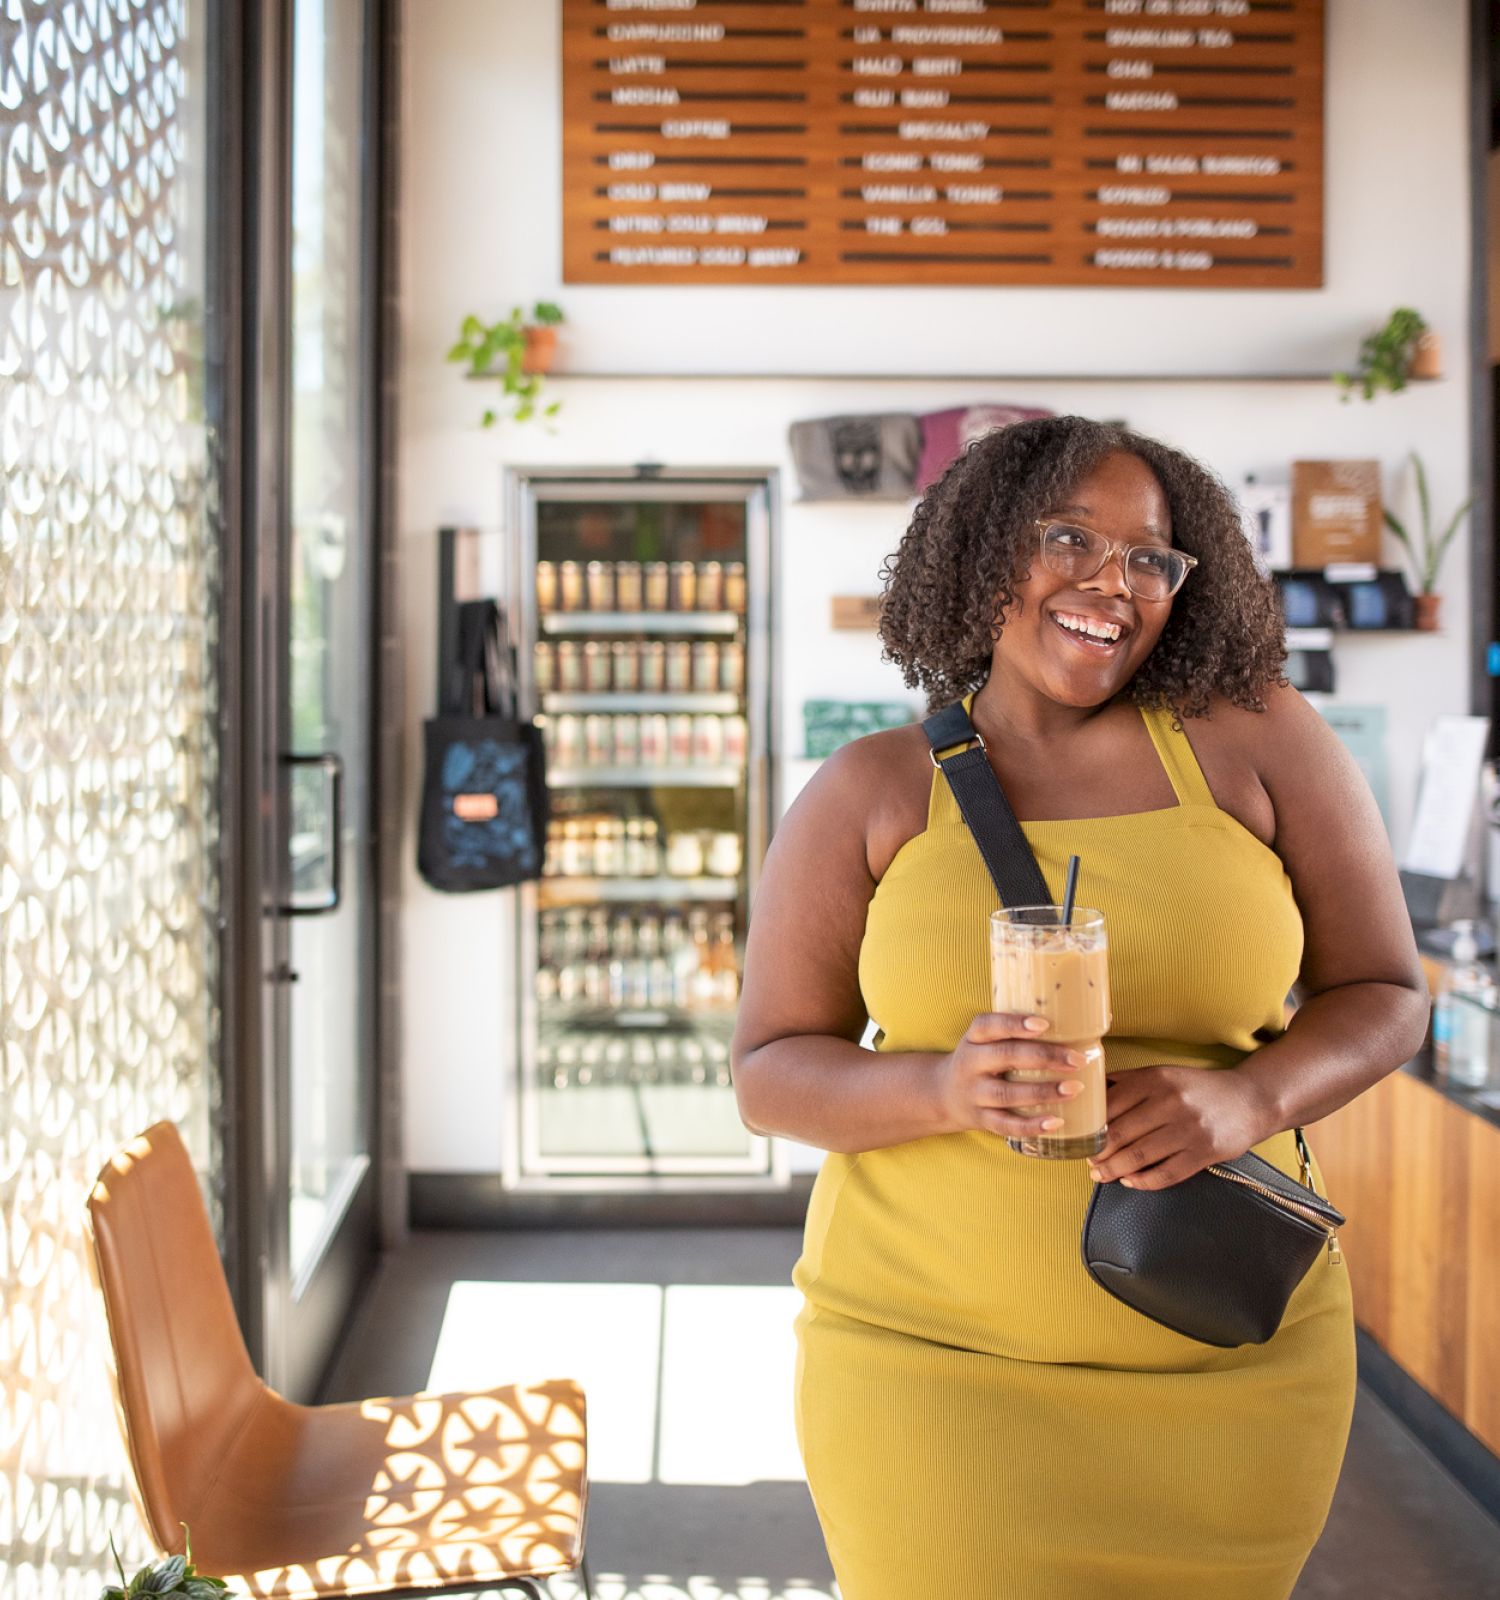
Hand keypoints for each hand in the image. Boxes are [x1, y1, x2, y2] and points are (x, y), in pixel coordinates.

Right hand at [935, 1012, 1087, 1139]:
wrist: (942, 1093)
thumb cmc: (983, 1059)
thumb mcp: (988, 1039)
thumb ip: (1024, 1030)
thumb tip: (1099, 1015)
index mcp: (974, 1038)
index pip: (989, 1025)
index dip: (1014, 1024)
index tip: (1044, 1024)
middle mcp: (971, 1064)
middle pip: (1005, 1057)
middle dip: (1044, 1057)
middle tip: (1078, 1059)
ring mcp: (975, 1094)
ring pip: (1008, 1094)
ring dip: (1043, 1092)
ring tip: (1074, 1088)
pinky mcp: (981, 1120)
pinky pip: (1006, 1125)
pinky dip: (1031, 1125)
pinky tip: (1056, 1122)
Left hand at [1088, 1065, 1271, 1189]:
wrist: (1249, 1100)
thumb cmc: (1196, 1088)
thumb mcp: (1163, 1074)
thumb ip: (1127, 1081)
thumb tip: (1089, 1092)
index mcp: (1156, 1079)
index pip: (1111, 1105)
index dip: (1091, 1126)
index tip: (1081, 1138)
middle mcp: (1171, 1102)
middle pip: (1122, 1133)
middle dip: (1099, 1153)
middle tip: (1088, 1161)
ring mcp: (1189, 1129)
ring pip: (1140, 1156)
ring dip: (1115, 1170)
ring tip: (1100, 1175)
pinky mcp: (1205, 1152)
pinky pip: (1167, 1173)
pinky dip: (1144, 1181)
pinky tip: (1130, 1181)